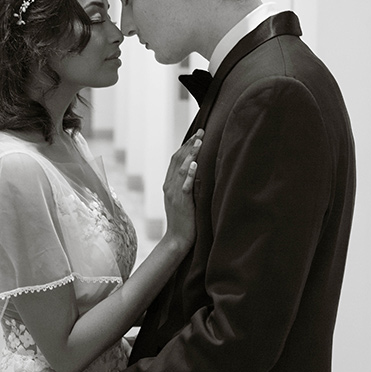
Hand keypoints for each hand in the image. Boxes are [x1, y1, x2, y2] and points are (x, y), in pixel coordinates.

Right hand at [163, 129, 203, 249]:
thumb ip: (185, 185)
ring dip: (190, 154)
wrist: (177, 239)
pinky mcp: (180, 202)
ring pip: (181, 169)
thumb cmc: (184, 220)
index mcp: (169, 184)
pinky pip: (184, 185)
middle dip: (189, 144)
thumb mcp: (182, 199)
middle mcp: (169, 186)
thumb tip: (196, 171)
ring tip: (199, 142)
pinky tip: (194, 164)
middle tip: (201, 132)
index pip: (175, 159)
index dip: (185, 146)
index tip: (196, 135)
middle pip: (177, 160)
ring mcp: (174, 193)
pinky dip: (189, 174)